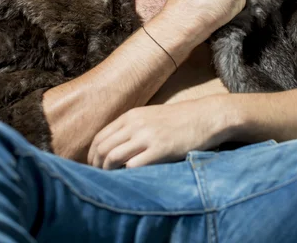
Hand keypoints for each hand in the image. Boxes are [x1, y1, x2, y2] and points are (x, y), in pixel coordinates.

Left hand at [87, 96, 226, 169]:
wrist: (204, 117)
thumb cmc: (178, 120)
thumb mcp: (150, 116)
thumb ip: (132, 128)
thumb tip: (115, 146)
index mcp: (131, 116)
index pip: (100, 137)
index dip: (92, 155)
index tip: (93, 167)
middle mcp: (135, 124)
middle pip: (102, 148)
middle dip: (96, 166)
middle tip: (97, 178)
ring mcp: (147, 136)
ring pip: (113, 156)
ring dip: (107, 172)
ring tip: (109, 181)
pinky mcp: (160, 149)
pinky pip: (134, 165)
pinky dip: (126, 175)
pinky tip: (129, 180)